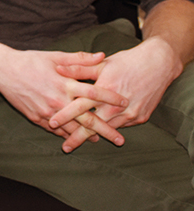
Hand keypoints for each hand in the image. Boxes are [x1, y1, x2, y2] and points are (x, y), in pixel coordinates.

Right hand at [0, 49, 125, 146]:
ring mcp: (47, 112)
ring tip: (98, 141)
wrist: (2, 70)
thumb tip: (103, 56)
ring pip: (71, 128)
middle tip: (120, 140)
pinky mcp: (36, 118)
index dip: (111, 98)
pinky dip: (66, 134)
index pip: (94, 93)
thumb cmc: (30, 61)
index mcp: (64, 83)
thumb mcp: (55, 56)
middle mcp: (58, 100)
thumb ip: (80, 59)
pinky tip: (73, 137)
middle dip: (105, 130)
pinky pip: (54, 129)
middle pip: (87, 118)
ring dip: (86, 136)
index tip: (125, 102)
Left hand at [49, 37, 181, 150]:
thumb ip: (79, 68)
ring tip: (78, 144)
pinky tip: (100, 135)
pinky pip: (121, 126)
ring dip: (94, 137)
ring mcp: (130, 114)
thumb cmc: (127, 62)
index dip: (65, 115)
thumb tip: (58, 69)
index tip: (51, 123)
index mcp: (104, 90)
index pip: (79, 106)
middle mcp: (116, 106)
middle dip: (78, 137)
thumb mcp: (101, 64)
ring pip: (107, 129)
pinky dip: (109, 131)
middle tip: (65, 148)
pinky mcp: (140, 118)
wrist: (158, 65)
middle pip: (93, 125)